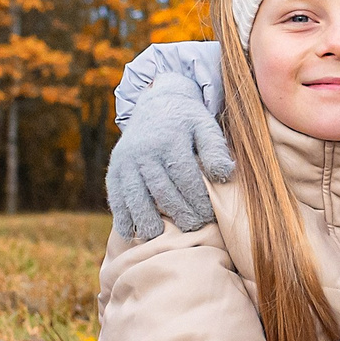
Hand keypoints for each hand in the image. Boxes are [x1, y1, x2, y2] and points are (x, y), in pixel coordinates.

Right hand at [107, 84, 234, 239]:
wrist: (157, 103)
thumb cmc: (187, 121)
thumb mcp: (205, 126)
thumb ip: (215, 149)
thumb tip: (225, 176)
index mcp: (169, 139)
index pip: (185, 177)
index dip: (198, 201)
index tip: (209, 217)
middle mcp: (144, 150)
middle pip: (161, 190)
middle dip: (179, 214)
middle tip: (193, 229)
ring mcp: (126, 160)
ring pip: (136, 196)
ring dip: (147, 220)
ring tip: (159, 236)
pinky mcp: (114, 168)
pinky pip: (117, 196)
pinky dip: (122, 216)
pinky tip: (132, 232)